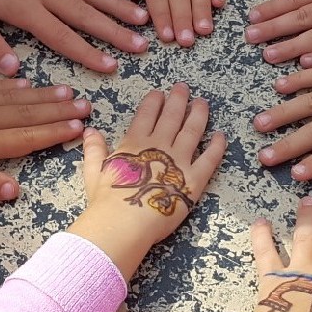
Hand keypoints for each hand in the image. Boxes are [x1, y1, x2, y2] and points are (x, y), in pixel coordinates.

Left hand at [0, 77, 91, 201]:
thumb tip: (16, 190)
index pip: (28, 137)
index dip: (55, 132)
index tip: (80, 127)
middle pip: (29, 112)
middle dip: (59, 109)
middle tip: (86, 104)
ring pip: (15, 96)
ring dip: (43, 94)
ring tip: (67, 91)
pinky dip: (12, 84)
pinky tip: (24, 82)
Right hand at [68, 83, 226, 275]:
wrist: (123, 224)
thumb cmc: (107, 201)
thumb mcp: (95, 172)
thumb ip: (95, 150)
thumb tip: (90, 131)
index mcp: (134, 143)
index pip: (147, 114)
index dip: (154, 101)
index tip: (160, 92)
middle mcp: (159, 146)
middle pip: (172, 116)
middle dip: (179, 99)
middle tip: (184, 87)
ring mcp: (179, 161)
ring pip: (193, 130)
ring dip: (199, 114)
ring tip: (203, 102)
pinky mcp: (195, 179)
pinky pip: (210, 158)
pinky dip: (217, 146)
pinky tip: (221, 135)